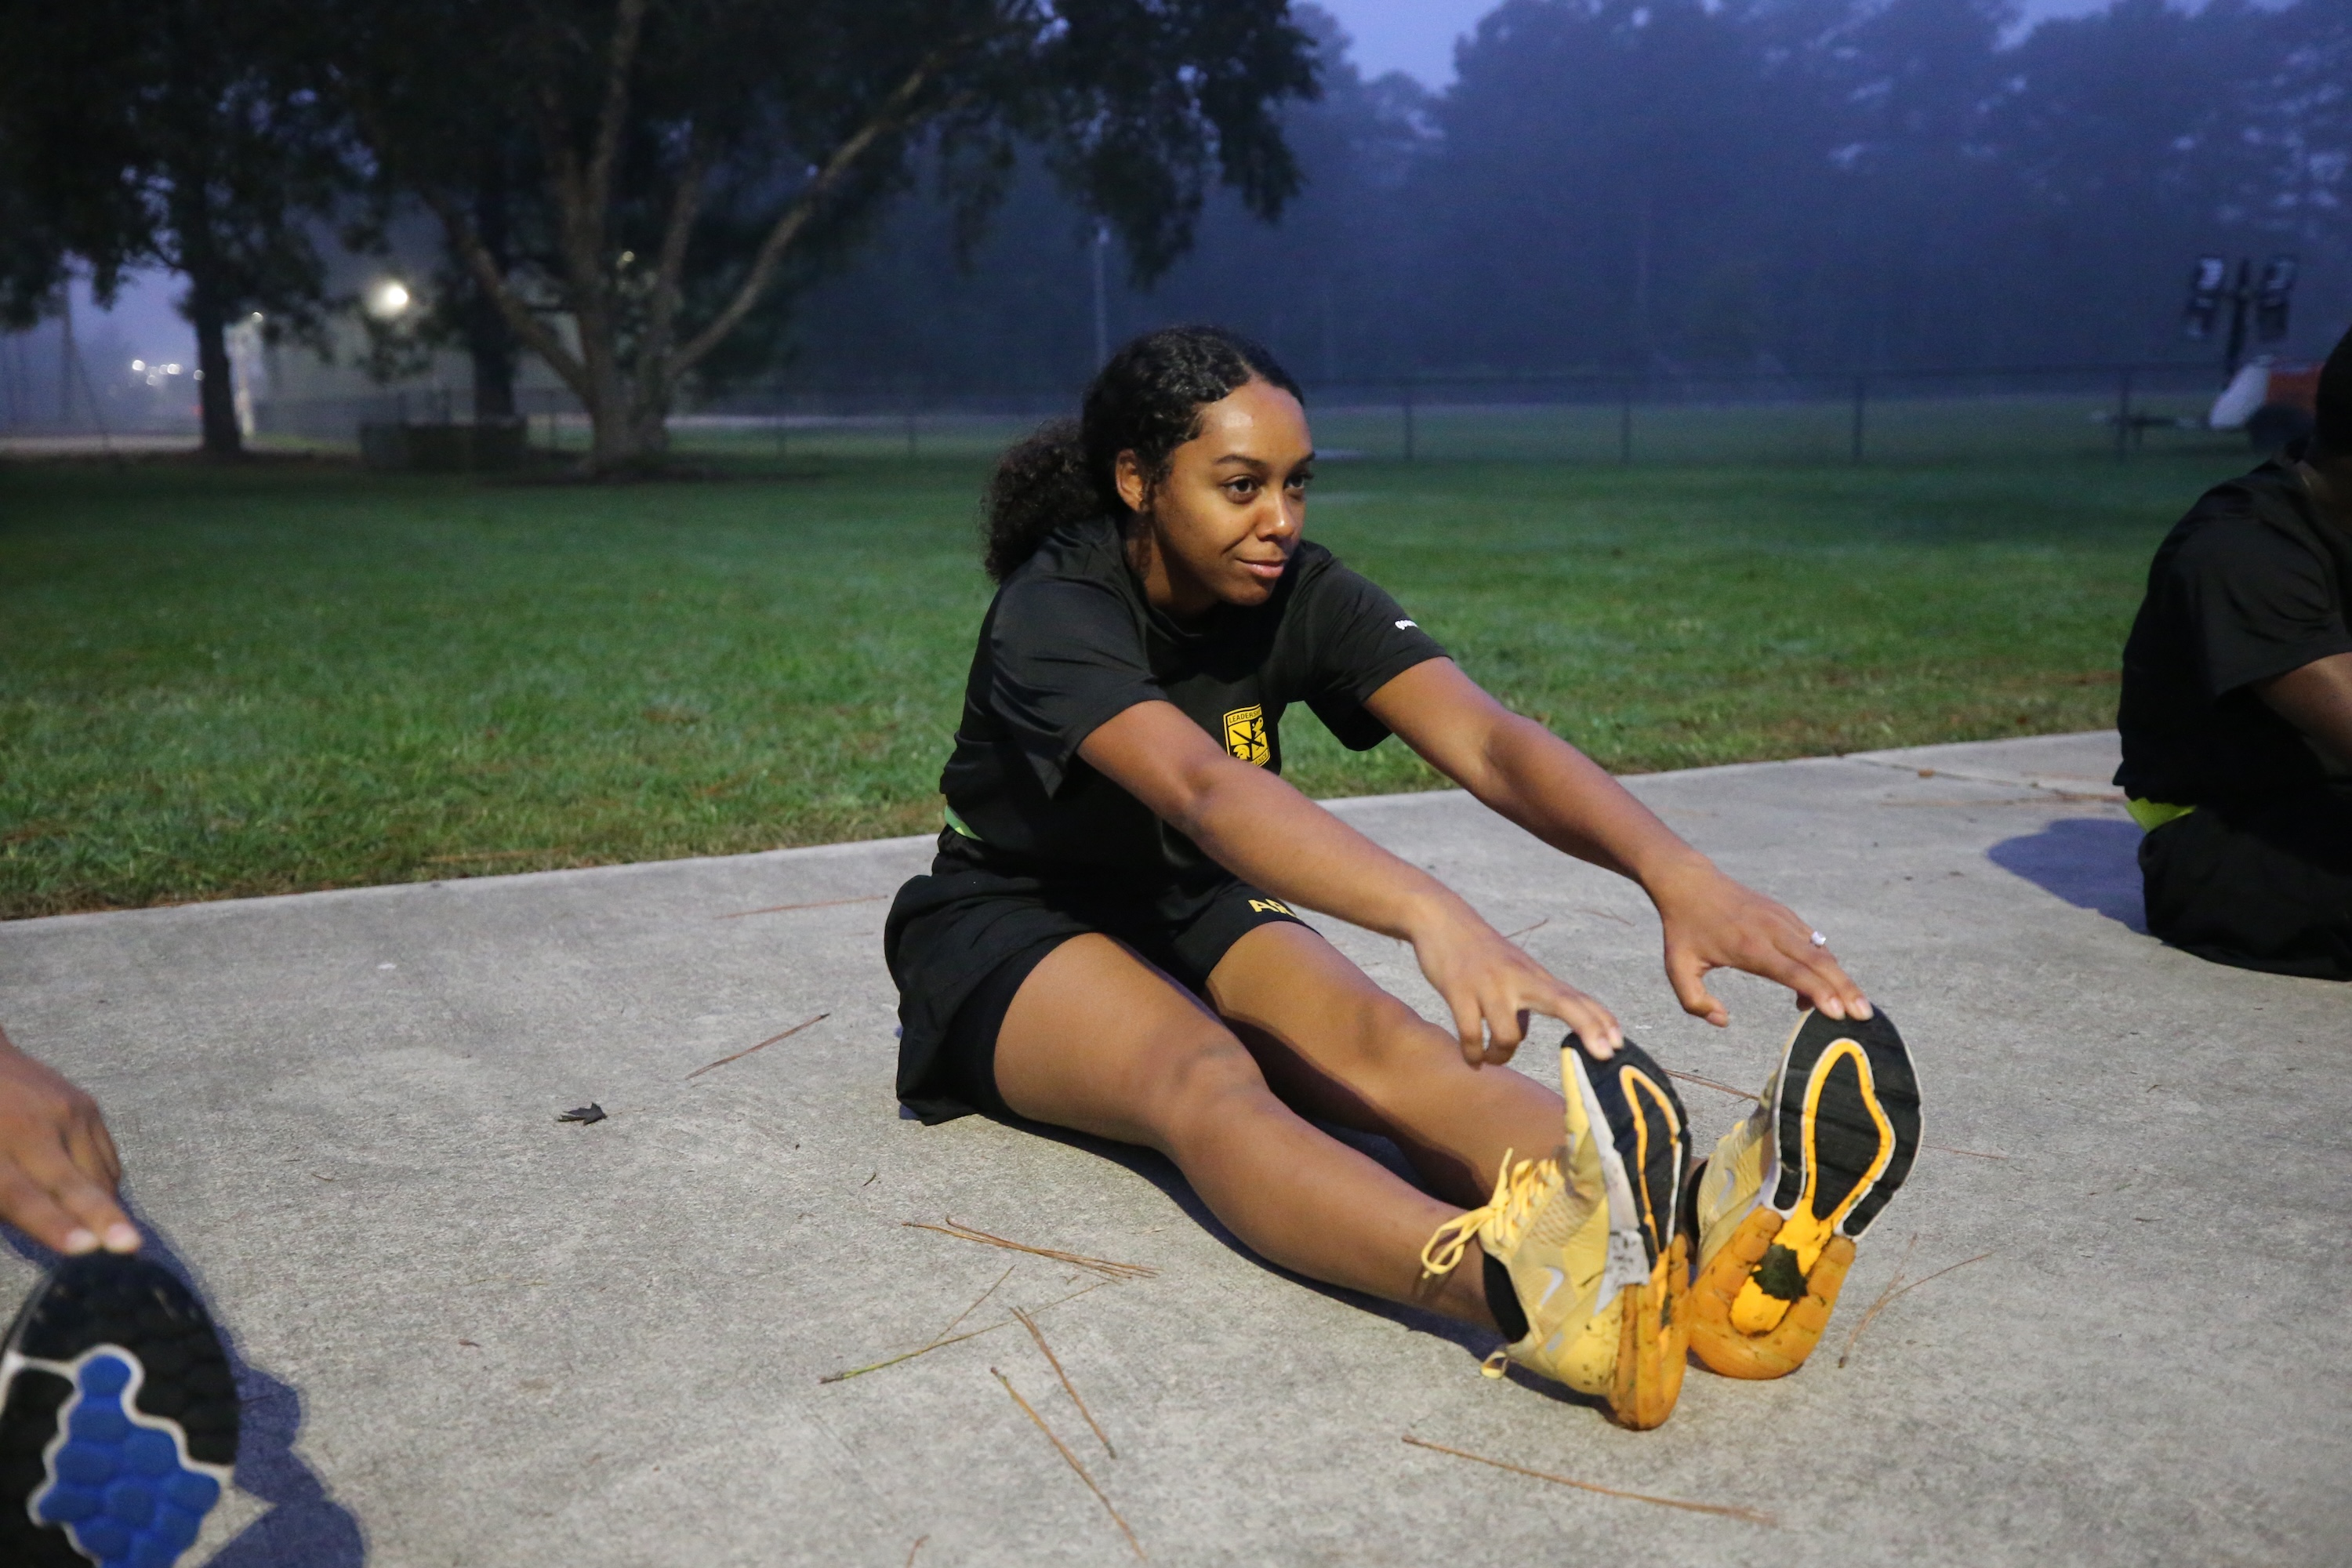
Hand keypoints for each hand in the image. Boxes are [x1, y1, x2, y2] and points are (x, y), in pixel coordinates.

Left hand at [0, 1033, 138, 1255]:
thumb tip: (42, 1229)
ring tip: (114, 1236)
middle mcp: (33, 1128)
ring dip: (105, 1210)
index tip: (85, 1247)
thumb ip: (0, 1195)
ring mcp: (68, 1112)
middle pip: (73, 1184)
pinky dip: (103, 1184)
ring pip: (97, 1175)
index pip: (23, 1195)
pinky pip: (106, 1158)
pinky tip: (97, 1199)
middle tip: (131, 1246)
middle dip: (104, 1218)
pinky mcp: (89, 1105)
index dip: (54, 1224)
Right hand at [1408, 894, 1625, 1064]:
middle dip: (1589, 1027)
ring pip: (1509, 1035)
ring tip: (1490, 1058)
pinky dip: (1473, 1054)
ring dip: (1501, 1056)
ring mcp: (1490, 985)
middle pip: (1564, 1002)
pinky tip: (1472, 1059)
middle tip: (1606, 1055)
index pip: (1576, 998)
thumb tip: (1520, 1037)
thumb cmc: (1477, 950)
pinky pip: (1471, 1035)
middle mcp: (1519, 979)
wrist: (1440, 919)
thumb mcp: (1508, 972)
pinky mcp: (1460, 991)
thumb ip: (1520, 1002)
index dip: (1600, 1019)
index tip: (1621, 1043)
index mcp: (1534, 977)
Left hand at [1646, 859, 1870, 1027]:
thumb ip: (1694, 1002)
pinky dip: (1825, 965)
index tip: (1837, 1012)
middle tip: (1864, 1016)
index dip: (1817, 991)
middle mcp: (1771, 931)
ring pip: (1822, 951)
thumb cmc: (1683, 929)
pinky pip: (1813, 942)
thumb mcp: (1677, 968)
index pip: (1791, 971)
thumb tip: (1723, 1021)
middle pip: (1818, 962)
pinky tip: (1823, 988)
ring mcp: (1782, 920)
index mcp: (1748, 947)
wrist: (1689, 882)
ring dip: (1840, 979)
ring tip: (1854, 1008)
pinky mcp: (1785, 915)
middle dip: (1844, 989)